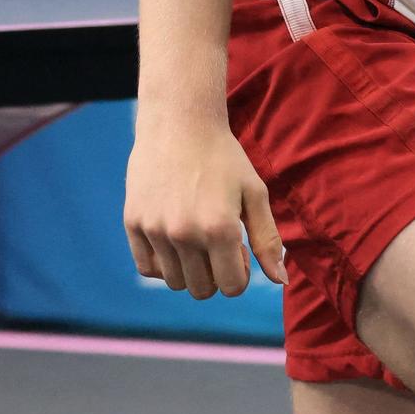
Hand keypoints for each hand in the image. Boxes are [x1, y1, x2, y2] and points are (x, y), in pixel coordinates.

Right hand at [122, 120, 285, 299]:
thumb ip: (269, 240)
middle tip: (217, 243)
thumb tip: (281, 281)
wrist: (180, 123)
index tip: (239, 250)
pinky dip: (163, 263)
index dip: (240, 274)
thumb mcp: (255, 194)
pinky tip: (174, 239)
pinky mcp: (133, 222)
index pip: (232, 287)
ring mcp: (155, 229)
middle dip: (216, 274)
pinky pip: (147, 268)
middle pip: (202, 290)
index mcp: (220, 228)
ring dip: (190, 269)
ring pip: (175, 282)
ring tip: (197, 237)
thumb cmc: (224, 158)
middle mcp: (184, 233)